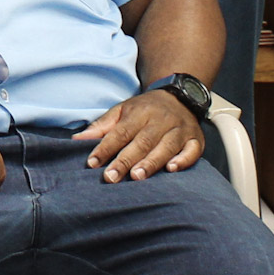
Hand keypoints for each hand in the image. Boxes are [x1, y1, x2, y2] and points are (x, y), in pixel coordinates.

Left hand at [73, 91, 204, 181]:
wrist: (179, 97)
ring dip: (151, 162)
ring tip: (137, 176)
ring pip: (166, 146)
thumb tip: (77, 140)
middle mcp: (160, 120)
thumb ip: (101, 126)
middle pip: (142, 141)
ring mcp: (180, 130)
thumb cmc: (145, 109)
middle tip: (111, 177)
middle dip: (125, 160)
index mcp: (140, 113)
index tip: (92, 163)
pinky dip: (183, 160)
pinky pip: (192, 151)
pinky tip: (171, 169)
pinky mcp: (196, 140)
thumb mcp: (122, 111)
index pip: (120, 132)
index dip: (106, 147)